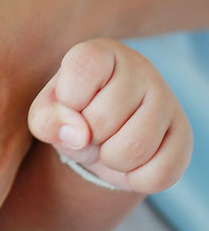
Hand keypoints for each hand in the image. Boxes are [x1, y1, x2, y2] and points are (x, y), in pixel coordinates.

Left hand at [28, 39, 192, 192]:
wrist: (102, 135)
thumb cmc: (71, 115)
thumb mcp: (47, 113)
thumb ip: (47, 119)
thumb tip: (78, 135)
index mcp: (101, 52)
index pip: (81, 72)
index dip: (67, 100)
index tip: (71, 101)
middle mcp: (140, 68)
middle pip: (103, 119)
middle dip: (87, 136)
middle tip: (91, 128)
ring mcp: (167, 100)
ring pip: (134, 149)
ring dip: (110, 159)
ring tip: (108, 144)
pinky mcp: (184, 135)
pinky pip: (159, 174)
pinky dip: (135, 179)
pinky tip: (131, 160)